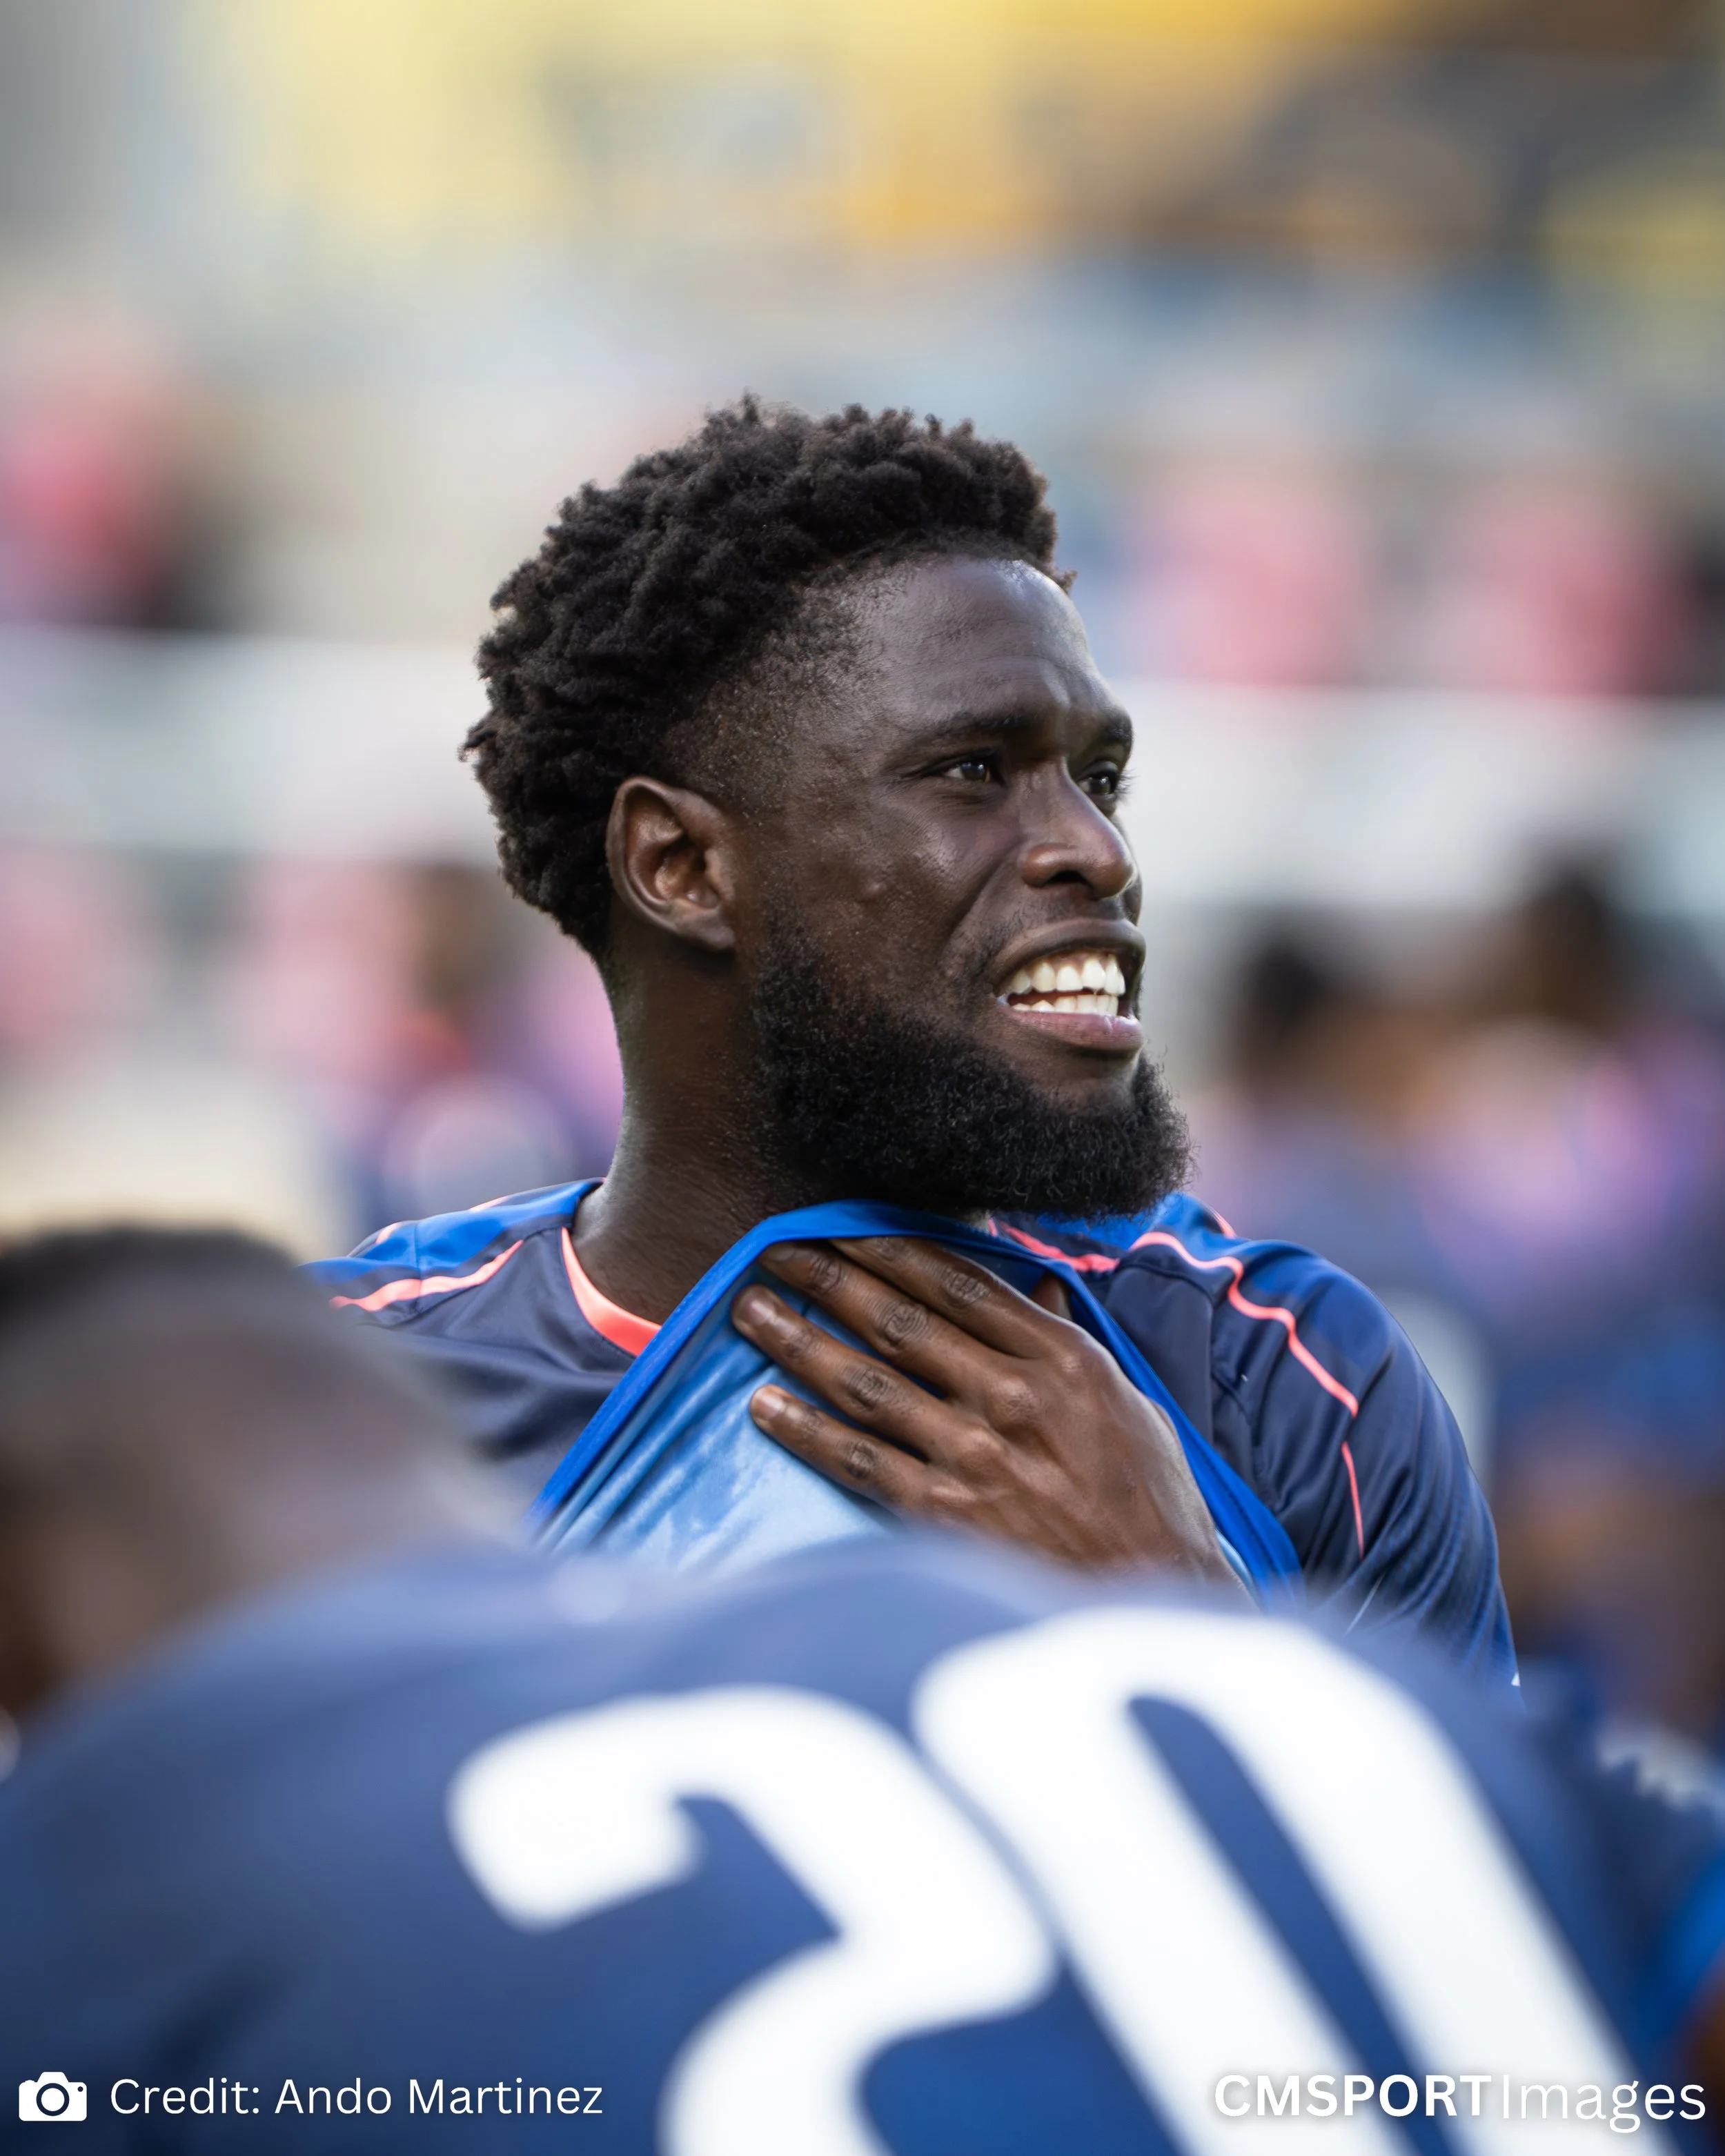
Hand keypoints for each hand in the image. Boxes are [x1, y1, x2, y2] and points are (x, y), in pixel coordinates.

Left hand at [729, 1236, 1246, 1588]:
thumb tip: (1034, 1286)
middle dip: (828, 1279)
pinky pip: (858, 1462)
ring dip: (799, 1341)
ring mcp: (975, 1456)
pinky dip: (806, 1431)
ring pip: (866, 1382)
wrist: (1155, 1593)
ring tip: (749, 1311)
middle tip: (774, 1251)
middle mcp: (1012, 1396)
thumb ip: (1070, 1340)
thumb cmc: (1149, 1500)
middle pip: (899, 1321)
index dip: (888, 1249)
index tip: (840, 1226)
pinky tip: (763, 1406)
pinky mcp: (946, 1515)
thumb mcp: (1127, 1402)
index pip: (956, 1283)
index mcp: (1060, 1357)